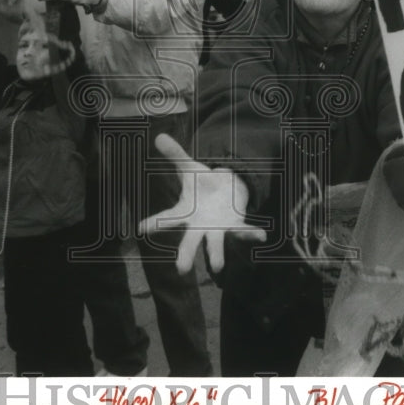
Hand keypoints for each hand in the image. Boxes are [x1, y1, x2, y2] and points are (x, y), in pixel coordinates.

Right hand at [139, 134, 266, 273]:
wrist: (224, 191)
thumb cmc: (202, 183)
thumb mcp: (189, 167)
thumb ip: (175, 154)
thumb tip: (159, 135)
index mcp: (185, 213)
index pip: (167, 218)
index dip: (154, 223)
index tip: (141, 229)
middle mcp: (199, 225)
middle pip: (190, 241)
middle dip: (186, 255)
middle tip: (181, 269)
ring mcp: (217, 228)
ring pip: (216, 243)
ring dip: (216, 254)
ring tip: (217, 266)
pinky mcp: (234, 226)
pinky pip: (244, 231)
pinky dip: (252, 234)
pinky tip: (262, 234)